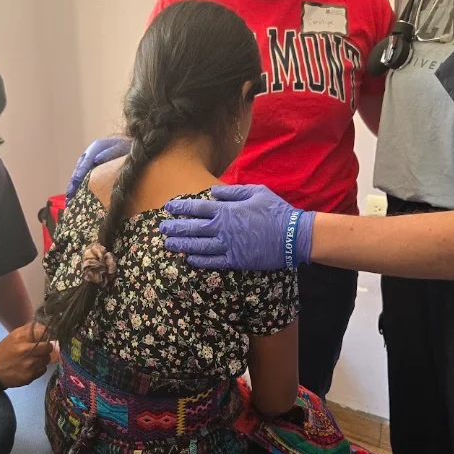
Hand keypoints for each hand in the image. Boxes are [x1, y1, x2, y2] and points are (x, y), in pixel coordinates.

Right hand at [0, 323, 51, 387]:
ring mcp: (29, 364)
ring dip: (43, 358)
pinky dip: (39, 368)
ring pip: (47, 358)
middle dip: (46, 347)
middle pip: (49, 347)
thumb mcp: (15, 335)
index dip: (46, 334)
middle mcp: (26, 350)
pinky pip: (43, 369)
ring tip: (34, 358)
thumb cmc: (5, 350)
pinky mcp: (30, 376)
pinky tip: (31, 367)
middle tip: (41, 349)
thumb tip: (47, 328)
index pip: (44, 332)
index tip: (44, 337)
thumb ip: (31, 330)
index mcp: (21, 338)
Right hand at [66, 137, 130, 201]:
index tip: (77, 180)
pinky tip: (75, 196)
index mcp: (96, 147)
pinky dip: (79, 186)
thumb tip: (96, 160)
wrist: (127, 144)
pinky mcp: (91, 168)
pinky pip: (83, 177)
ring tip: (69, 198)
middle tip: (69, 194)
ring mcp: (89, 161)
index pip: (86, 161)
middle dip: (74, 182)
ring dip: (73, 186)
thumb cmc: (125, 146)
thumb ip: (108, 153)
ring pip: (79, 174)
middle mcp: (89, 154)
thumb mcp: (119, 147)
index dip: (81, 171)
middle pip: (79, 169)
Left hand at [159, 184, 315, 270]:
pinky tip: (189, 259)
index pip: (197, 208)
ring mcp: (227, 246)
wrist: (291, 236)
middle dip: (175, 228)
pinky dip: (198, 260)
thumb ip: (232, 192)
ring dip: (181, 245)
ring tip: (168, 245)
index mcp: (226, 210)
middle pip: (192, 228)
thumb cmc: (275, 210)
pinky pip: (212, 262)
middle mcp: (222, 229)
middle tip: (161, 228)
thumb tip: (213, 192)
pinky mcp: (235, 261)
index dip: (180, 207)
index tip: (168, 207)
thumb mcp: (256, 192)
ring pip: (197, 247)